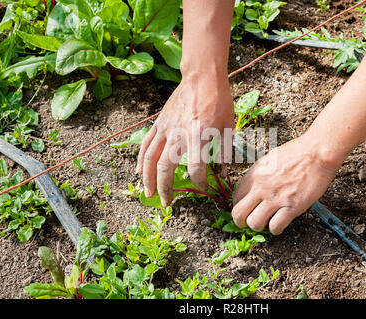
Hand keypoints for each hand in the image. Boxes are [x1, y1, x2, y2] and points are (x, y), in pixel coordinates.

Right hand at [136, 74, 233, 206]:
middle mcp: (180, 134)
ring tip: (148, 194)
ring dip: (148, 179)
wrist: (202, 78)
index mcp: (200, 136)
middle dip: (166, 189)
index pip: (196, 168)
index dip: (199, 182)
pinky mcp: (159, 123)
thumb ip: (222, 153)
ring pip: (151, 158)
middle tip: (167, 203)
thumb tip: (221, 175)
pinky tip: (139, 172)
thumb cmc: (219, 102)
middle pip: (166, 168)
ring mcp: (166, 128)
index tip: (202, 187)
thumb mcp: (227, 128)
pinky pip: (146, 144)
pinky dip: (141, 159)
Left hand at [231, 135, 341, 234]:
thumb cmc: (297, 152)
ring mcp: (275, 198)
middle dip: (241, 222)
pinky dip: (276, 229)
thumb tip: (253, 187)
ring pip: (254, 224)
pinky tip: (280, 224)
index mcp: (254, 174)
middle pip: (239, 214)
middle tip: (248, 223)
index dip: (239, 206)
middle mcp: (261, 187)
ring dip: (259, 226)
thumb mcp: (269, 159)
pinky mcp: (291, 207)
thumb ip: (259, 175)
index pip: (235, 197)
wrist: (317, 152)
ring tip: (266, 222)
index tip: (245, 209)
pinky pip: (275, 227)